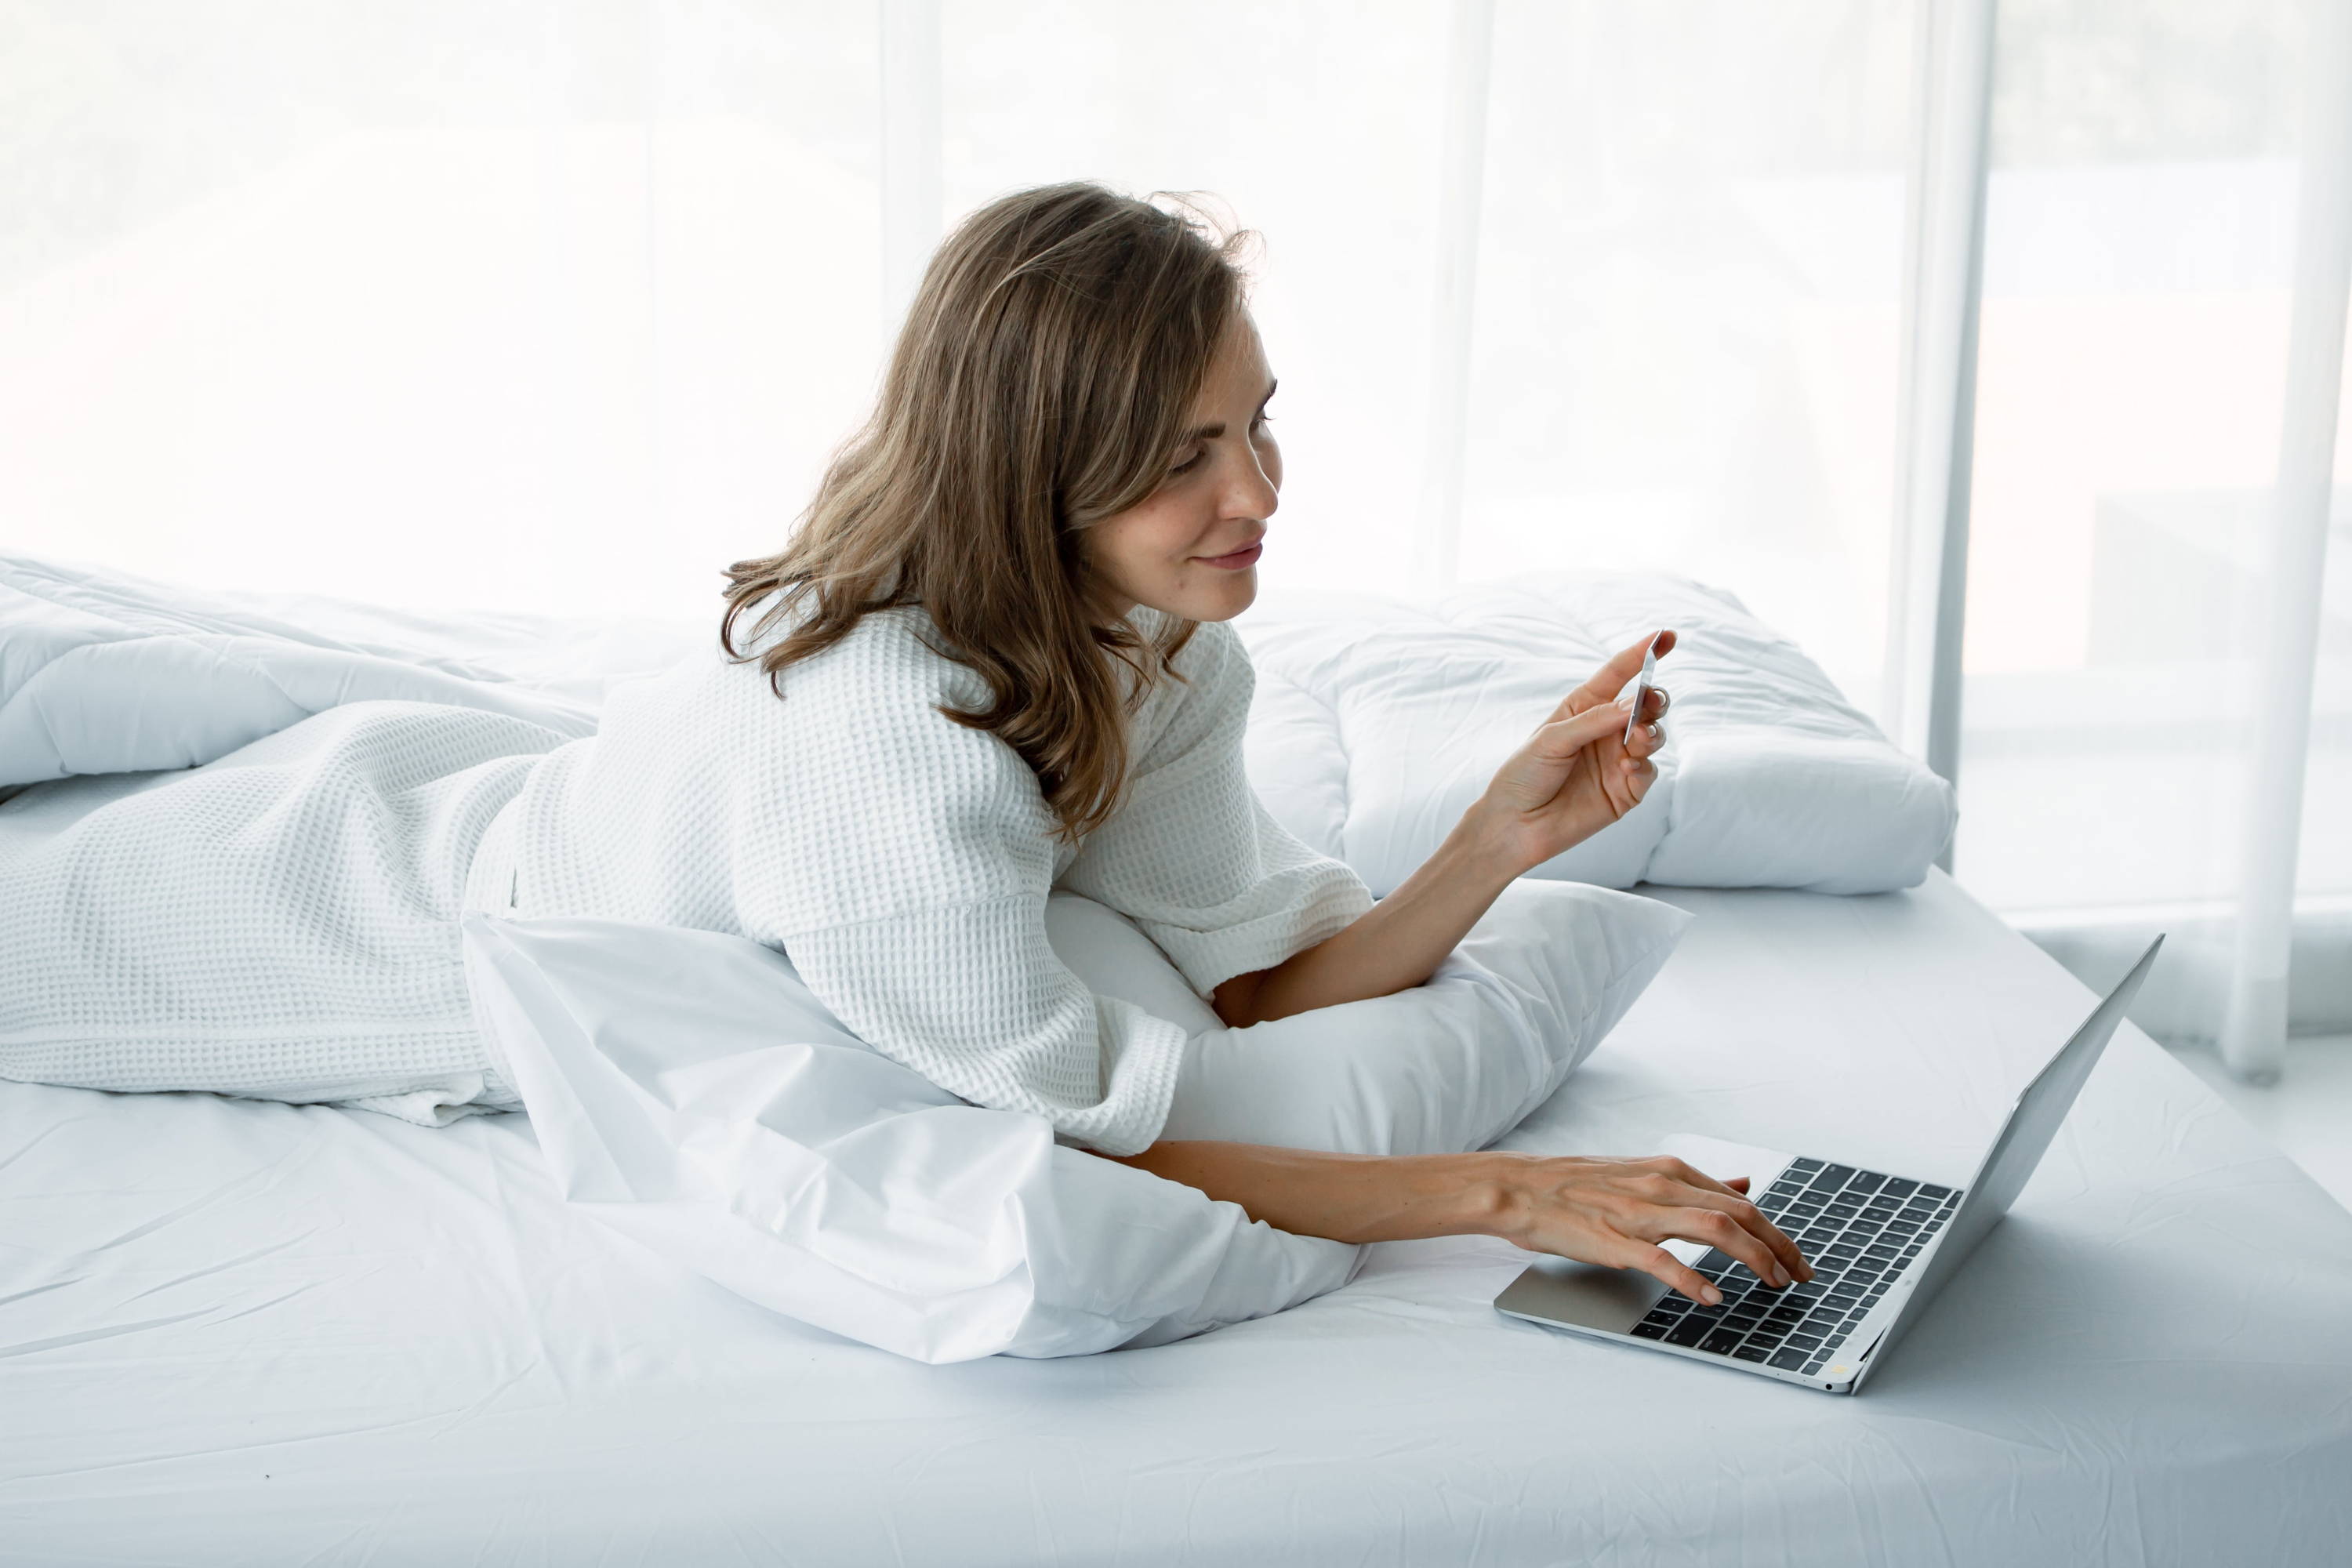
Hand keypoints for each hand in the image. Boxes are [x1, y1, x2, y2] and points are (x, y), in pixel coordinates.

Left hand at [1463, 630, 1674, 873]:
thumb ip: (1594, 720)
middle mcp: (1606, 730)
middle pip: (1647, 704)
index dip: (1644, 652)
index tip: (1667, 635)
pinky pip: (1649, 771)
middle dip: (1654, 700)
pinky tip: (1628, 769)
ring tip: (1635, 741)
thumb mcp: (1552, 739)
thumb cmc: (1524, 775)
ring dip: (1650, 733)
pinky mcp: (1627, 790)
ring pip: (1654, 735)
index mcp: (1585, 707)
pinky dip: (1644, 767)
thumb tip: (1633, 705)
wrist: (1515, 824)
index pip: (1620, 672)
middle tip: (1649, 705)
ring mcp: (1619, 759)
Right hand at [1479, 1152, 1811, 1303]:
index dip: (1776, 1231)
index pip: (1740, 1200)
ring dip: (1754, 1258)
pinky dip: (1694, 1280)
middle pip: (1740, 1214)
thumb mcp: (1642, 1174)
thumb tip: (1744, 1184)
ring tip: (1773, 1284)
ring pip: (1715, 1228)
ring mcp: (1639, 1213)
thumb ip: (1695, 1184)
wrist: (1519, 1187)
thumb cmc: (1576, 1185)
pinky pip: (1663, 1260)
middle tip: (1801, 1276)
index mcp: (1669, 1171)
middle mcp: (1662, 1186)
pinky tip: (1712, 1298)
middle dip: (1780, 1247)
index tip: (1796, 1258)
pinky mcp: (1615, 1240)